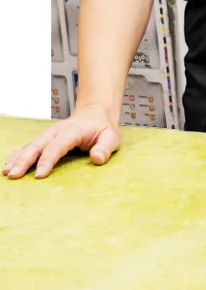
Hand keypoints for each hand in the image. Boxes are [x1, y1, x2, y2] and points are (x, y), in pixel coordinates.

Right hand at [4, 104, 121, 179]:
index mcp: (72, 131)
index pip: (58, 145)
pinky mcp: (43, 138)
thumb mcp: (111, 138)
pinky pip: (27, 146)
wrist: (95, 114)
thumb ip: (105, 148)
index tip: (40, 174)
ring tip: (8, 172)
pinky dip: (17, 155)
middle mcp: (56, 131)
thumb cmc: (103, 128)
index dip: (48, 159)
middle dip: (24, 161)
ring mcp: (48, 134)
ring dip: (17, 159)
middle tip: (14, 175)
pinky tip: (8, 165)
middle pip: (38, 145)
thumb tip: (97, 159)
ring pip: (29, 146)